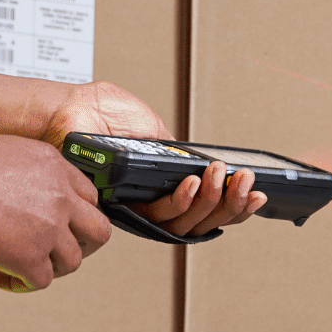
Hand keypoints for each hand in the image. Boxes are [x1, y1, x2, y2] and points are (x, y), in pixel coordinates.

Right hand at [0, 133, 111, 292]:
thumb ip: (21, 169)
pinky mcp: (32, 258)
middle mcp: (60, 197)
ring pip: (72, 261)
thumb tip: (12, 184)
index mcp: (53, 166)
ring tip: (21, 264)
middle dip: (82, 244)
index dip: (75, 213)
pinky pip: (41, 281)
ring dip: (49, 266)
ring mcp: (50, 229)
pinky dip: (20, 283)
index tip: (59, 223)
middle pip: (98, 230)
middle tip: (58, 251)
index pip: (88, 194)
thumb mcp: (0, 150)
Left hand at [41, 78, 265, 240]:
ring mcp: (139, 206)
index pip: (208, 207)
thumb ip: (178, 150)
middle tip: (245, 181)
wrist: (72, 109)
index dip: (236, 206)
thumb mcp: (154, 127)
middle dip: (231, 203)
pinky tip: (191, 184)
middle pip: (203, 220)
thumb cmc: (103, 114)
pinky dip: (180, 200)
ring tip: (222, 177)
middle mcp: (154, 200)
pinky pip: (157, 215)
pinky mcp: (121, 206)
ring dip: (211, 201)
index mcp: (165, 184)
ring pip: (186, 222)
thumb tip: (202, 164)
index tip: (260, 194)